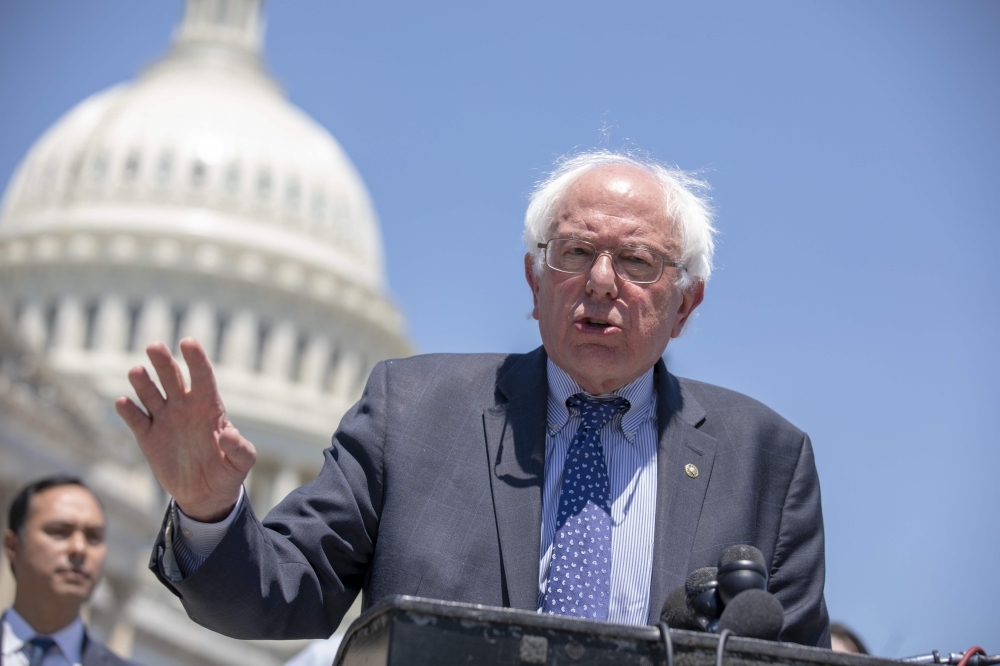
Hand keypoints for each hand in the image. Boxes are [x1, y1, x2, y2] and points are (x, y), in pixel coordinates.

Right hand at [115, 338, 255, 521]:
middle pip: (172, 378)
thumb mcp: (242, 462)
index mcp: (209, 406)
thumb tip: (227, 434)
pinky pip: (136, 420)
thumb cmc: (228, 471)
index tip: (187, 342)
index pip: (202, 376)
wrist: (206, 494)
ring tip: (137, 370)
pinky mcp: (148, 437)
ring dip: (143, 382)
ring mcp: (165, 420)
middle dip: (164, 362)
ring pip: (151, 394)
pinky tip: (123, 402)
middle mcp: (185, 407)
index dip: (196, 359)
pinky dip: (129, 411)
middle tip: (154, 346)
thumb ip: (240, 448)